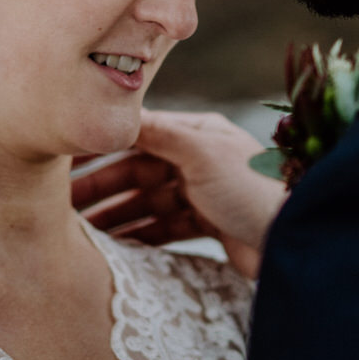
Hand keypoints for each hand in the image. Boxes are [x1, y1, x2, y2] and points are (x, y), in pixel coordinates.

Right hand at [72, 108, 285, 277]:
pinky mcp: (209, 226)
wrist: (295, 240)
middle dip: (101, 188)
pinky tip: (115, 248)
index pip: (139, 134)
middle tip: (63, 207)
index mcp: (198, 133)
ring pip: (147, 202)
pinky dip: (139, 237)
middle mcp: (199, 159)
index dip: (103, 147)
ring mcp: (203, 193)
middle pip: (137, 171)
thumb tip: (118, 112)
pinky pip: (164, 229)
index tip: (66, 161)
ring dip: (116, 216)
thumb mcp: (202, 153)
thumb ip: (158, 132)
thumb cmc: (254, 188)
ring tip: (82, 233)